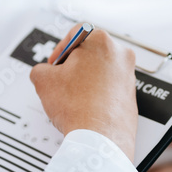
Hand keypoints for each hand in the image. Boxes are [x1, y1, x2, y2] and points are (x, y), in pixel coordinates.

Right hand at [29, 25, 138, 158]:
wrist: (99, 137)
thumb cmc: (79, 107)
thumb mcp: (43, 80)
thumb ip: (41, 68)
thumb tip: (44, 72)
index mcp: (101, 41)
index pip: (76, 34)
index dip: (60, 49)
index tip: (55, 63)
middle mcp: (120, 54)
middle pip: (91, 52)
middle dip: (74, 64)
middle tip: (62, 79)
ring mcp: (128, 75)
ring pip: (101, 70)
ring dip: (85, 79)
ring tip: (72, 95)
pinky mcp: (131, 94)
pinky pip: (110, 87)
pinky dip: (97, 93)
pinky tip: (84, 105)